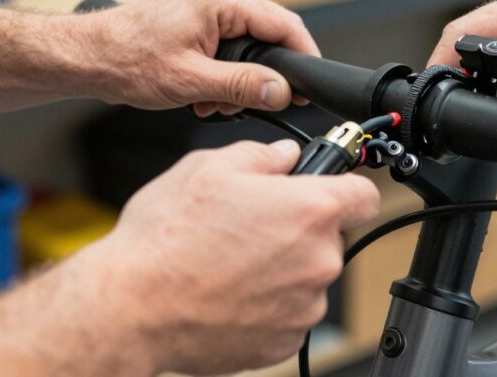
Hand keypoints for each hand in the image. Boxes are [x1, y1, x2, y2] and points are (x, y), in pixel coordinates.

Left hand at [75, 0, 319, 115]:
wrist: (88, 56)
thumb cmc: (125, 59)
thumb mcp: (192, 81)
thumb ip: (243, 86)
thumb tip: (281, 90)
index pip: (284, 23)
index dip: (303, 56)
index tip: (310, 85)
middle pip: (267, 34)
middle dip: (260, 75)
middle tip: (249, 103)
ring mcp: (205, 2)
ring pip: (246, 43)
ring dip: (238, 78)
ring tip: (214, 101)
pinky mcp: (196, 16)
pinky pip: (227, 43)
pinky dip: (222, 71)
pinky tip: (205, 92)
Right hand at [88, 140, 379, 374]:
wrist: (132, 307)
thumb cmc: (166, 239)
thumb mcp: (208, 168)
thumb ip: (260, 156)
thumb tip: (284, 156)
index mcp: (310, 211)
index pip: (365, 194)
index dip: (346, 187)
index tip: (330, 190)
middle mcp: (318, 261)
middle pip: (329, 237)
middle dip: (298, 229)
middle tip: (249, 227)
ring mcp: (304, 306)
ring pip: (307, 277)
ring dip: (282, 269)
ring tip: (229, 262)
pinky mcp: (284, 341)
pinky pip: (288, 313)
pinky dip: (267, 304)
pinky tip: (227, 292)